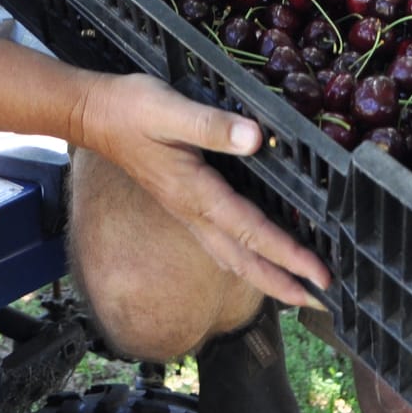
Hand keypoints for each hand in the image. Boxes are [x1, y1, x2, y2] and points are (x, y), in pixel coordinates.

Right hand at [72, 72, 329, 307]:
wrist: (92, 114)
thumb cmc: (130, 110)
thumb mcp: (171, 111)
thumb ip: (212, 126)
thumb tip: (255, 138)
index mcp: (196, 194)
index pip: (252, 233)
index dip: (288, 255)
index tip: (319, 275)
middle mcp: (192, 211)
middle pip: (243, 260)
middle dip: (282, 284)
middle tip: (319, 302)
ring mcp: (185, 211)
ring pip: (231, 256)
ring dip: (265, 276)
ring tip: (293, 289)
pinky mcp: (182, 202)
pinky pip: (219, 242)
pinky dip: (244, 256)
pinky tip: (252, 255)